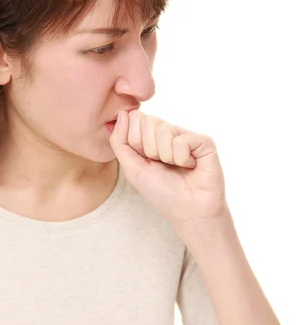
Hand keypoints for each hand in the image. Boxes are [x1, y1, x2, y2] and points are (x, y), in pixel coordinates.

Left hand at [109, 109, 226, 226]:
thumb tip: (122, 113)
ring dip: (166, 156)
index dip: (136, 142)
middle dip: (150, 149)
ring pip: (164, 130)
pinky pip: (182, 141)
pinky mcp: (203, 141)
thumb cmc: (161, 192)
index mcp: (150, 137)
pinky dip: (182, 159)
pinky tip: (191, 167)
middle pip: (148, 121)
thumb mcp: (132, 168)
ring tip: (177, 167)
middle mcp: (169, 132)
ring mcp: (186, 135)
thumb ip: (120, 141)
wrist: (188, 211)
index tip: (147, 161)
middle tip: (163, 165)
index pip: (135, 118)